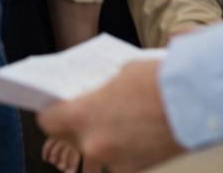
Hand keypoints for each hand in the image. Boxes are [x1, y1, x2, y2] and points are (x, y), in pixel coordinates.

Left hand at [38, 61, 182, 172]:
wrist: (191, 101)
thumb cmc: (154, 82)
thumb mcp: (113, 76)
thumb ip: (95, 91)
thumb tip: (89, 94)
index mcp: (81, 116)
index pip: (47, 121)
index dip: (51, 114)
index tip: (55, 109)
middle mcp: (93, 144)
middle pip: (70, 141)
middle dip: (77, 129)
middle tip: (87, 117)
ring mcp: (116, 161)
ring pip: (96, 154)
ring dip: (102, 143)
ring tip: (116, 126)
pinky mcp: (136, 170)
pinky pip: (120, 162)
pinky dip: (124, 152)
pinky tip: (133, 137)